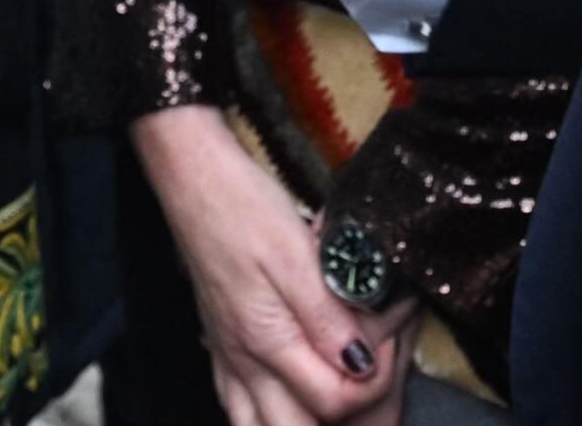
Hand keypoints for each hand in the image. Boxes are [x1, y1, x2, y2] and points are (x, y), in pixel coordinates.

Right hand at [136, 106, 412, 424]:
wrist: (194, 179)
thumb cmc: (243, 207)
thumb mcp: (296, 253)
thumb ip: (328, 316)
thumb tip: (363, 366)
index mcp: (267, 341)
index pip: (334, 402)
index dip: (373, 383)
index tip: (388, 344)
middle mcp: (244, 361)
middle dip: (337, 421)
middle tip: (365, 386)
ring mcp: (228, 357)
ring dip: (296, 425)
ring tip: (325, 404)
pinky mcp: (220, 345)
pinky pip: (237, 405)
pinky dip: (265, 415)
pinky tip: (284, 398)